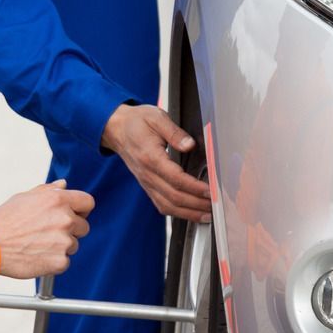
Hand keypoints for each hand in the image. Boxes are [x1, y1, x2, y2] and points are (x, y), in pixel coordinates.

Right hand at [0, 181, 92, 278]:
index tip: (75, 214)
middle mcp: (65, 219)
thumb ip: (47, 191)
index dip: (81, 209)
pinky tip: (37, 255)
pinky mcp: (60, 261)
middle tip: (48, 233)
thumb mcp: (23, 198)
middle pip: (83, 226)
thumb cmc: (3, 222)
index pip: (87, 202)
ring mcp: (64, 241)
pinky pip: (65, 261)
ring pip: (74, 245)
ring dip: (61, 246)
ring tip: (38, 244)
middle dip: (70, 230)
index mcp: (57, 200)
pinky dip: (54, 261)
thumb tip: (63, 185)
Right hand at [101, 103, 211, 220]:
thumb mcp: (156, 117)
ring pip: (168, 206)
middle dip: (197, 204)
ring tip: (207, 214)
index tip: (212, 190)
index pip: (176, 179)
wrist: (116, 129)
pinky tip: (191, 213)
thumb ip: (174, 132)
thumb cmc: (136, 122)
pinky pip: (161, 205)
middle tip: (216, 205)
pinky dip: (178, 213)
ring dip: (189, 213)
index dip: (196, 187)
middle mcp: (147, 174)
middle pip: (174, 197)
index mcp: (150, 157)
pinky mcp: (147, 186)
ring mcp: (146, 182)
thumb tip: (190, 144)